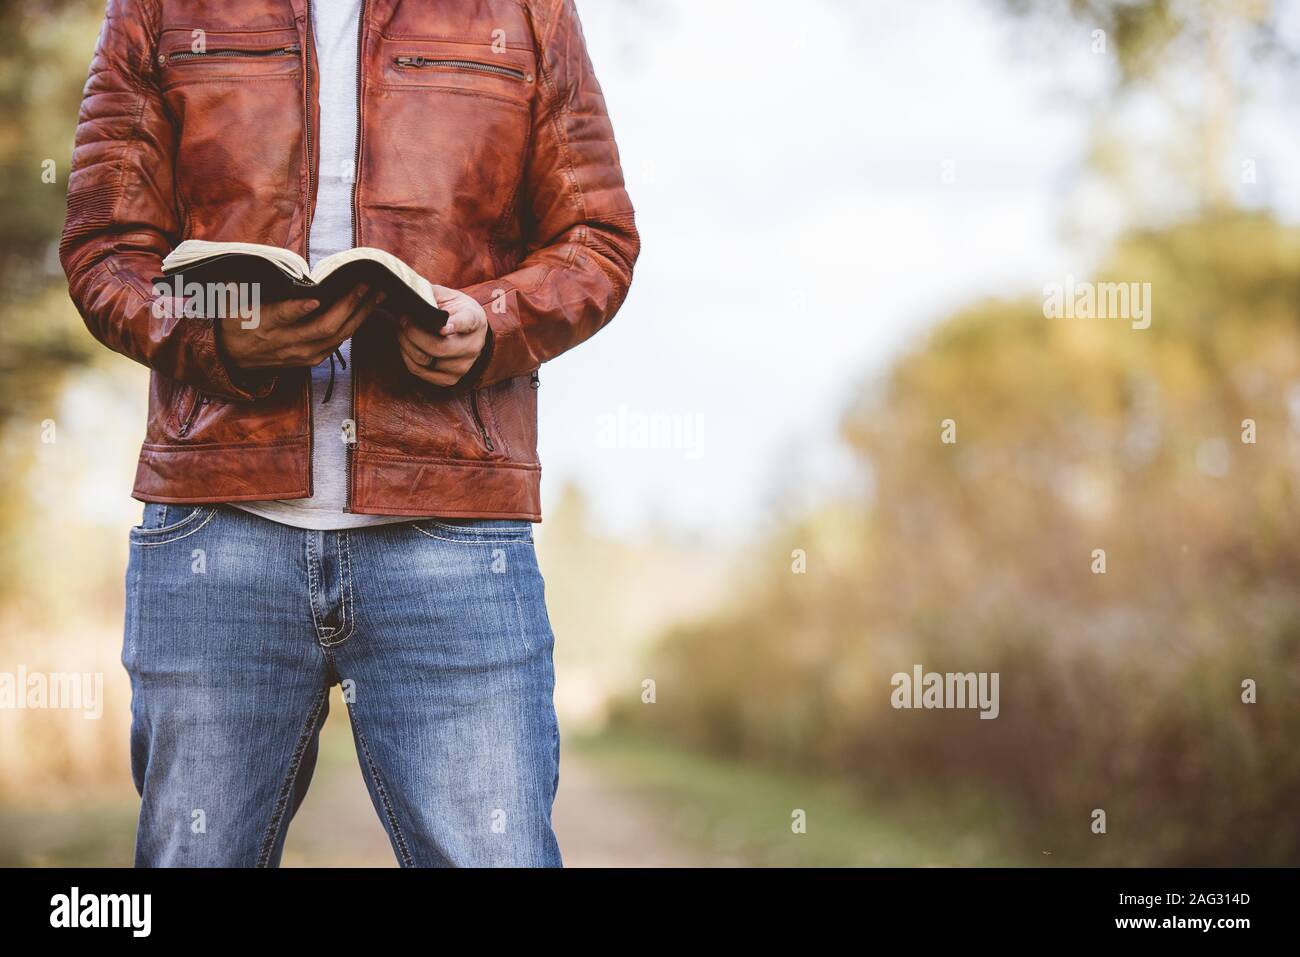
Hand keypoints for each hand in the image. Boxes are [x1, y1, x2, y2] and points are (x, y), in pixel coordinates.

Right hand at [218, 283, 385, 368]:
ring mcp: (302, 354)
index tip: (314, 298)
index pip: (283, 315)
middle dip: (350, 304)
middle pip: (324, 326)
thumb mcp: (235, 302)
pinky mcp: (311, 360)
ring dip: (361, 315)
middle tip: (367, 284)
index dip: (299, 308)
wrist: (232, 357)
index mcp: (266, 323)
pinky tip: (367, 311)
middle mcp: (287, 342)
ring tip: (377, 295)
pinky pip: (338, 343)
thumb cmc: (237, 322)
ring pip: (338, 336)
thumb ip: (250, 286)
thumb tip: (267, 267)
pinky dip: (355, 326)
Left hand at [395, 286, 487, 386]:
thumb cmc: (454, 310)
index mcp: (475, 320)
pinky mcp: (450, 379)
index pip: (467, 323)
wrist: (470, 333)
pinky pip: (420, 371)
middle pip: (439, 347)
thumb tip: (402, 293)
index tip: (442, 327)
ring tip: (401, 330)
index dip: (455, 325)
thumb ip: (429, 293)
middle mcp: (472, 346)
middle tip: (402, 320)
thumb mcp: (447, 296)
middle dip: (414, 333)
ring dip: (406, 344)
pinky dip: (407, 357)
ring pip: (426, 360)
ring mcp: (462, 366)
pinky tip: (405, 345)